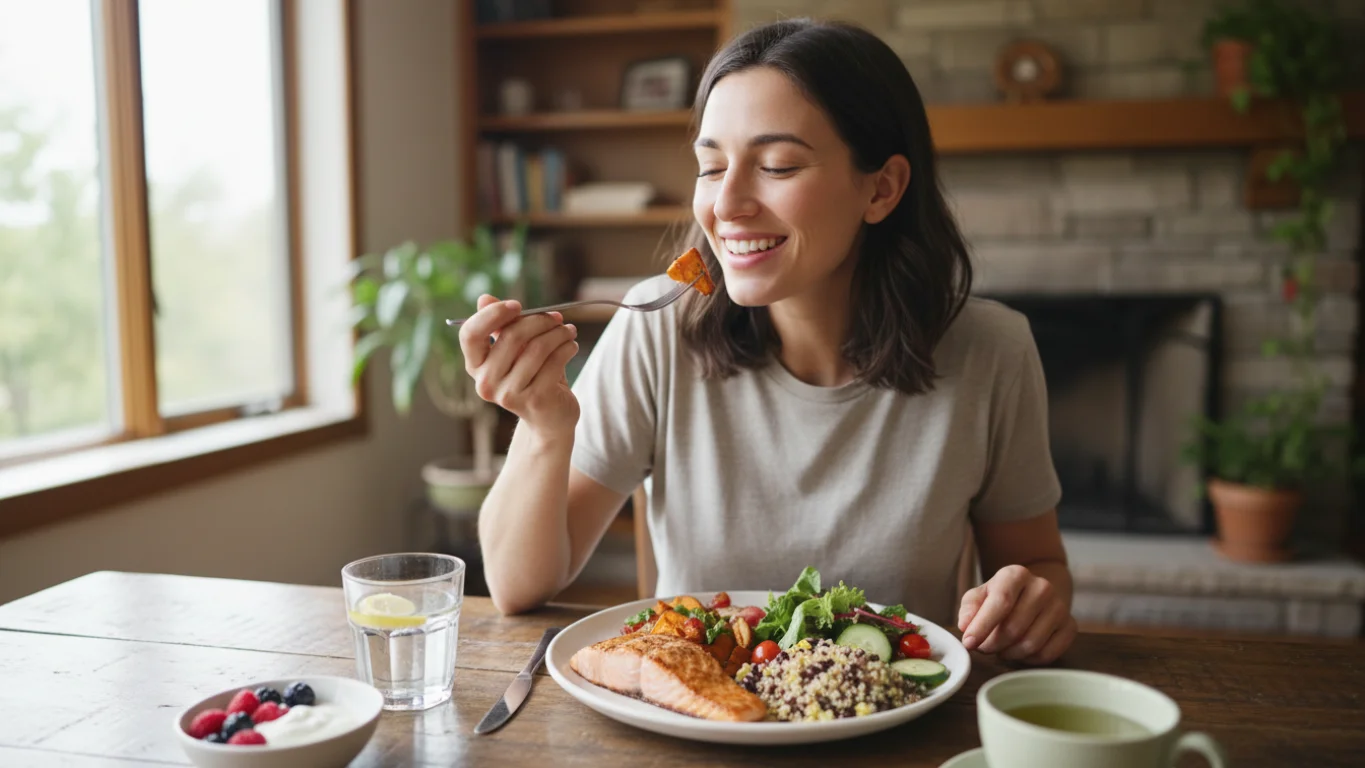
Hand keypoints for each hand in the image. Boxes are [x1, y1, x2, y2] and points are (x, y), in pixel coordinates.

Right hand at [458, 294, 580, 436]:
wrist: (549, 417)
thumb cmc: (531, 376)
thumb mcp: (514, 350)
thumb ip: (500, 325)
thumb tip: (484, 298)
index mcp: (475, 366)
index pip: (470, 334)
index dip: (492, 315)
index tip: (517, 305)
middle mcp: (486, 383)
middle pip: (511, 336)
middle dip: (539, 321)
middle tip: (557, 318)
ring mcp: (509, 395)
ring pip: (537, 348)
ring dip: (558, 333)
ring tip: (568, 331)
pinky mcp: (535, 400)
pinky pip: (554, 362)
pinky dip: (567, 348)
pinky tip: (572, 346)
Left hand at [957, 564, 1076, 663]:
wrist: (1035, 594)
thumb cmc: (1002, 596)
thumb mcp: (980, 596)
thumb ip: (969, 609)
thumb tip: (966, 627)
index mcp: (1016, 574)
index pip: (1001, 602)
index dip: (982, 626)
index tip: (969, 643)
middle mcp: (1042, 587)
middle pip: (1014, 628)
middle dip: (993, 644)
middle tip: (984, 648)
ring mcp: (1059, 607)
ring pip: (1030, 644)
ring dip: (1009, 653)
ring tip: (1000, 649)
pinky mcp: (1070, 626)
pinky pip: (1046, 654)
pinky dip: (1028, 659)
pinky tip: (1018, 652)